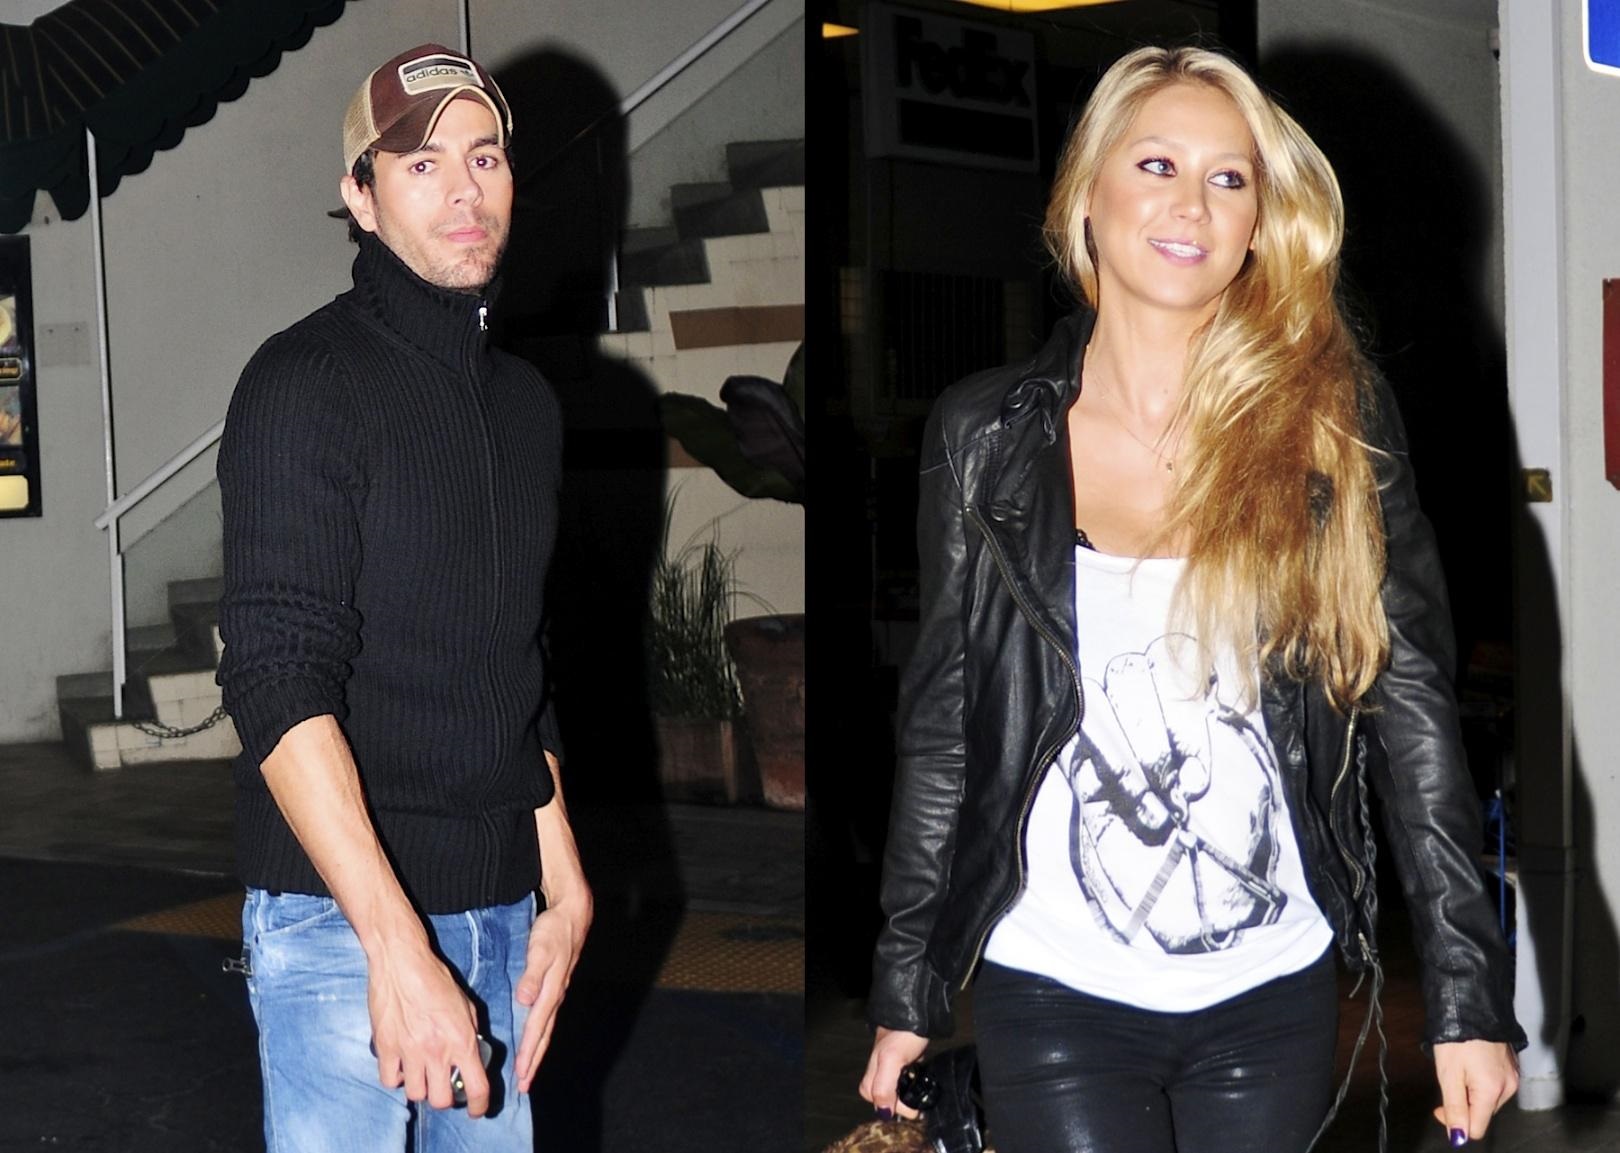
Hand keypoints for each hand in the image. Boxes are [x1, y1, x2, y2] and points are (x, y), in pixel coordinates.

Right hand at [367, 940, 488, 1115]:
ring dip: (421, 1087)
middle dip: (446, 1097)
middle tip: (445, 1084)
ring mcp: (408, 1051)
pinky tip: (402, 1065)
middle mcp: (436, 1051)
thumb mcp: (466, 1004)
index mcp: (461, 1040)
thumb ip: (471, 1033)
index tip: (476, 1109)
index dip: (478, 1105)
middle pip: (441, 1100)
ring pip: (415, 1094)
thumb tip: (473, 1055)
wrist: (402, 962)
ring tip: (422, 1072)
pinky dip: (397, 1078)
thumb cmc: (436, 978)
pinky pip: (390, 1080)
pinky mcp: (384, 1047)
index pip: (475, 1087)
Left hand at [513, 887, 592, 1091]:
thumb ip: (533, 974)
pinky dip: (538, 1033)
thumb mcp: (541, 949)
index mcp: (551, 991)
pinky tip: (533, 1037)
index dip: (528, 1052)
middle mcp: (555, 996)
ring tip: (528, 1070)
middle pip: (543, 1035)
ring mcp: (556, 992)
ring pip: (545, 1028)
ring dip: (536, 1050)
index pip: (536, 1028)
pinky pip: (545, 1017)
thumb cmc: (555, 930)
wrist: (573, 913)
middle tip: (523, 1086)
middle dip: (533, 1060)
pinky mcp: (554, 986)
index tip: (521, 1074)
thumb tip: (525, 999)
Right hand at [859, 1027, 929, 1119]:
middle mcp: (881, 1065)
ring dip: (908, 1092)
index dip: (892, 1107)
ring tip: (920, 1091)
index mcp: (874, 1068)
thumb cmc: (903, 1031)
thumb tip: (883, 1112)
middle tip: (917, 1105)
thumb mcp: (891, 1060)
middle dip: (900, 1101)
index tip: (913, 1109)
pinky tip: (921, 1076)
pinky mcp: (906, 1054)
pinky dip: (914, 1080)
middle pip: (884, 1093)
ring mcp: (894, 1059)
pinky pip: (907, 1075)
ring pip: (896, 1085)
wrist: (918, 1008)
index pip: (875, 1098)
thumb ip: (883, 1087)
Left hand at [1431, 1039, 1518, 1143]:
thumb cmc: (1457, 1037)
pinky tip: (1470, 1065)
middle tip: (1448, 1082)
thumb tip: (1458, 1136)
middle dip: (1464, 1105)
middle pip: (1483, 1113)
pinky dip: (1481, 1082)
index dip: (1456, 1123)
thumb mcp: (1448, 1075)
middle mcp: (1508, 1086)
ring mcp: (1512, 1075)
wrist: (1471, 1005)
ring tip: (1459, 1069)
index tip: (1441, 1108)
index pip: (1477, 1128)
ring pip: (1488, 1099)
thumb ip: (1455, 1107)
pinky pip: (1495, 1084)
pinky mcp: (1512, 1066)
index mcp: (1492, 1091)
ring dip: (1472, 1092)